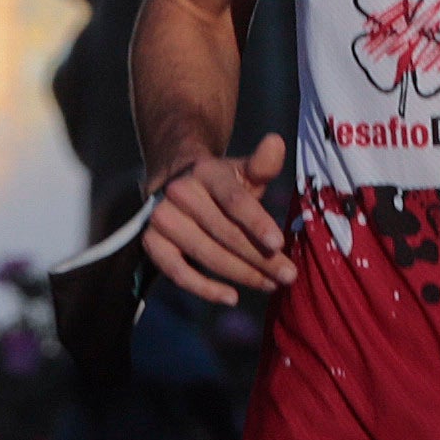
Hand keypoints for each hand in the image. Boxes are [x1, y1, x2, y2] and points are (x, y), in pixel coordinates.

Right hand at [142, 134, 293, 304]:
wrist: (174, 183)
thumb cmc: (220, 185)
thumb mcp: (242, 172)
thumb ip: (262, 164)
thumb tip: (276, 142)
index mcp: (206, 172)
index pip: (234, 200)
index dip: (257, 222)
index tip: (280, 244)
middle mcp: (180, 193)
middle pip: (225, 233)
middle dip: (260, 258)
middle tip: (288, 275)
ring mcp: (162, 219)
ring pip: (206, 254)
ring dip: (241, 275)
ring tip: (270, 285)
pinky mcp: (151, 243)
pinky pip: (178, 272)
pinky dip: (204, 289)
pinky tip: (231, 297)